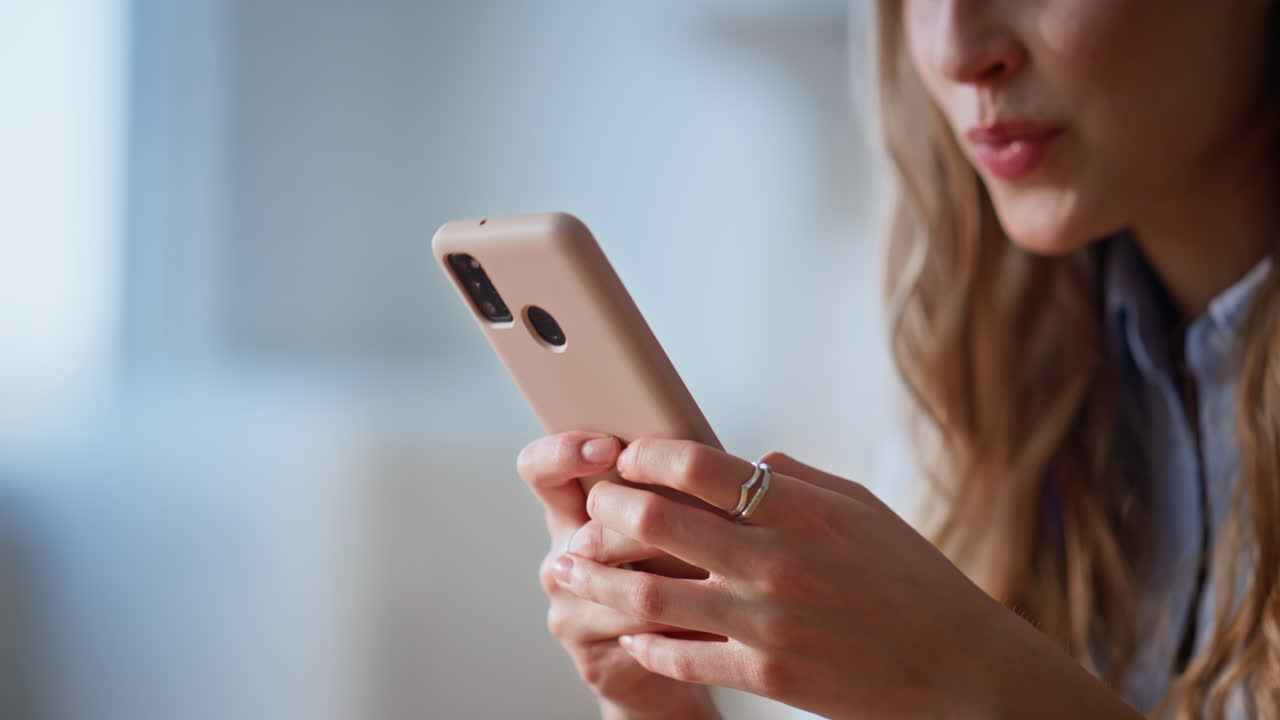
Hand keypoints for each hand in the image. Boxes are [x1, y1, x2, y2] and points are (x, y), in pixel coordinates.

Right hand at [517, 432, 720, 719]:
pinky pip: (645, 637)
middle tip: (704, 523)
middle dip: (652, 528)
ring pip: (629, 589)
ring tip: (727, 572)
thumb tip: (746, 457)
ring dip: (684, 580)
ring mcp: (569, 615)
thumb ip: (681, 487)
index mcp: (571, 515)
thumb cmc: (681, 575)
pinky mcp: (593, 662)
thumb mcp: (676, 522)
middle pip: (591, 533)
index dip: (564, 454)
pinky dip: (689, 626)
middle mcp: (559, 563)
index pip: (539, 470)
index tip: (610, 449)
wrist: (677, 664)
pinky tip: (720, 621)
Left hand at [551, 438, 1007, 718]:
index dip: (648, 454)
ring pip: (651, 593)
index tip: (627, 454)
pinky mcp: (766, 672)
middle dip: (608, 506)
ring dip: (598, 577)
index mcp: (801, 509)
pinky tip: (628, 632)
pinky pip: (681, 655)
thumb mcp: (864, 510)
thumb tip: (746, 461)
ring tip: (568, 567)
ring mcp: (767, 620)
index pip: (700, 465)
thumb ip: (798, 480)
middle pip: (659, 520)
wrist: (959, 669)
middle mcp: (776, 559)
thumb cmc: (915, 583)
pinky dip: (645, 642)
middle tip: (590, 503)